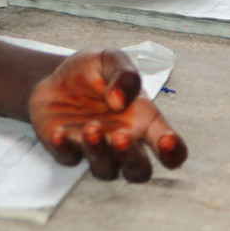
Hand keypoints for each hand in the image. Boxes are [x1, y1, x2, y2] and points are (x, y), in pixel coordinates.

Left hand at [30, 50, 186, 182]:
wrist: (56, 76)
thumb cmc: (93, 72)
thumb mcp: (111, 60)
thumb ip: (124, 75)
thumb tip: (121, 100)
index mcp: (144, 121)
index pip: (171, 149)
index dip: (173, 152)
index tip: (166, 140)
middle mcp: (124, 142)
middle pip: (139, 170)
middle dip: (132, 158)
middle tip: (122, 136)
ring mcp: (97, 150)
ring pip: (106, 169)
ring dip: (99, 152)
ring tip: (91, 128)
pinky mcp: (69, 150)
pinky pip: (68, 158)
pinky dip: (64, 149)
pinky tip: (59, 133)